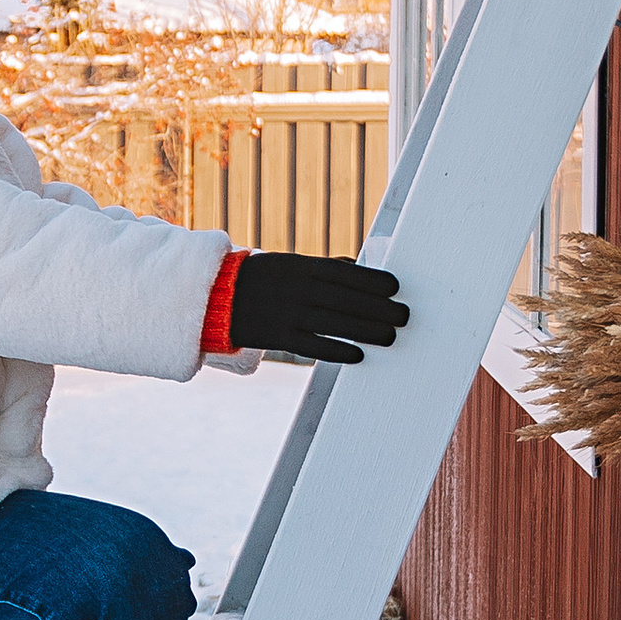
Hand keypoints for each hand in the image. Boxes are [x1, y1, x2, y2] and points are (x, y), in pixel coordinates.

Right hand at [226, 252, 408, 365]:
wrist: (215, 297)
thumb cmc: (263, 280)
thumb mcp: (291, 264)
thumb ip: (324, 267)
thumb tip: (359, 266)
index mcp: (302, 265)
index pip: (345, 272)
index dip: (373, 280)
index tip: (396, 288)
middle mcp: (297, 287)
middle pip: (346, 299)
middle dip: (379, 308)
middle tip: (405, 316)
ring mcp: (287, 312)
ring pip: (335, 323)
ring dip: (367, 330)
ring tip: (391, 337)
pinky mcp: (276, 336)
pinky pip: (313, 345)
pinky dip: (337, 350)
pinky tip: (358, 355)